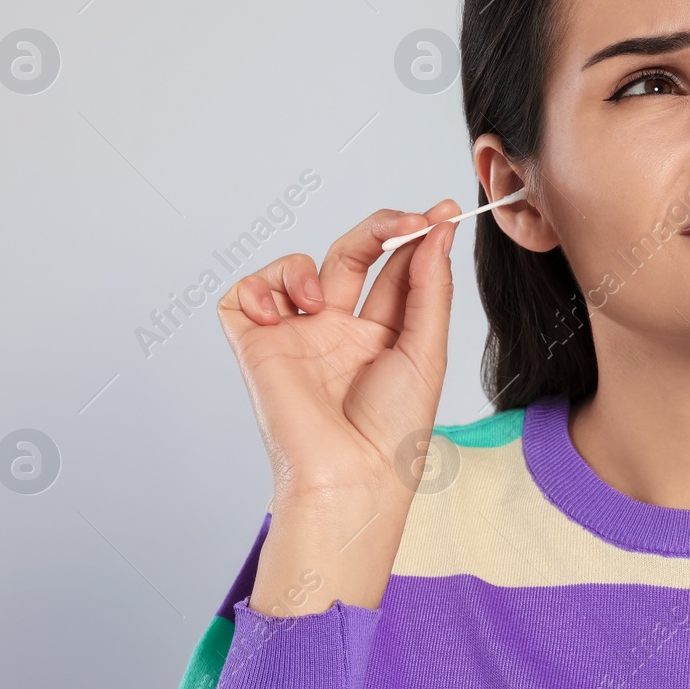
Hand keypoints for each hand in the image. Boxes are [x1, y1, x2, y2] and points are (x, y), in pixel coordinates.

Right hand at [217, 199, 462, 506]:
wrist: (351, 477)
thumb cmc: (394, 431)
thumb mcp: (426, 350)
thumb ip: (429, 287)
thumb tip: (438, 230)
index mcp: (383, 335)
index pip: (397, 269)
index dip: (417, 237)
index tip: (442, 211)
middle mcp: (339, 331)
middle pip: (353, 254)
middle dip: (380, 230)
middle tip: (408, 221)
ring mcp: (298, 336)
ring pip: (299, 268)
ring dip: (310, 267)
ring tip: (318, 300)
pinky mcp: (257, 345)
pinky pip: (247, 293)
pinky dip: (262, 288)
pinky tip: (281, 313)